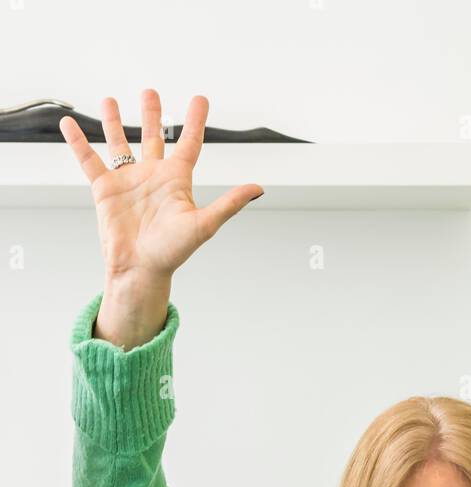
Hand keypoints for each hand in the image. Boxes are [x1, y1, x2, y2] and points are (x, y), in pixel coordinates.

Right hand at [59, 90, 262, 284]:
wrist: (140, 269)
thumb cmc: (173, 252)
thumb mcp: (204, 224)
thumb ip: (229, 203)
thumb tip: (258, 188)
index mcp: (177, 180)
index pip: (190, 144)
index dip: (195, 121)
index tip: (200, 99)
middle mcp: (152, 176)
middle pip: (154, 137)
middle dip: (152, 114)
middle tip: (150, 92)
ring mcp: (128, 180)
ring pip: (120, 143)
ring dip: (115, 122)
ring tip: (110, 100)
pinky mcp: (104, 188)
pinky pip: (89, 159)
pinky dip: (78, 142)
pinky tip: (69, 124)